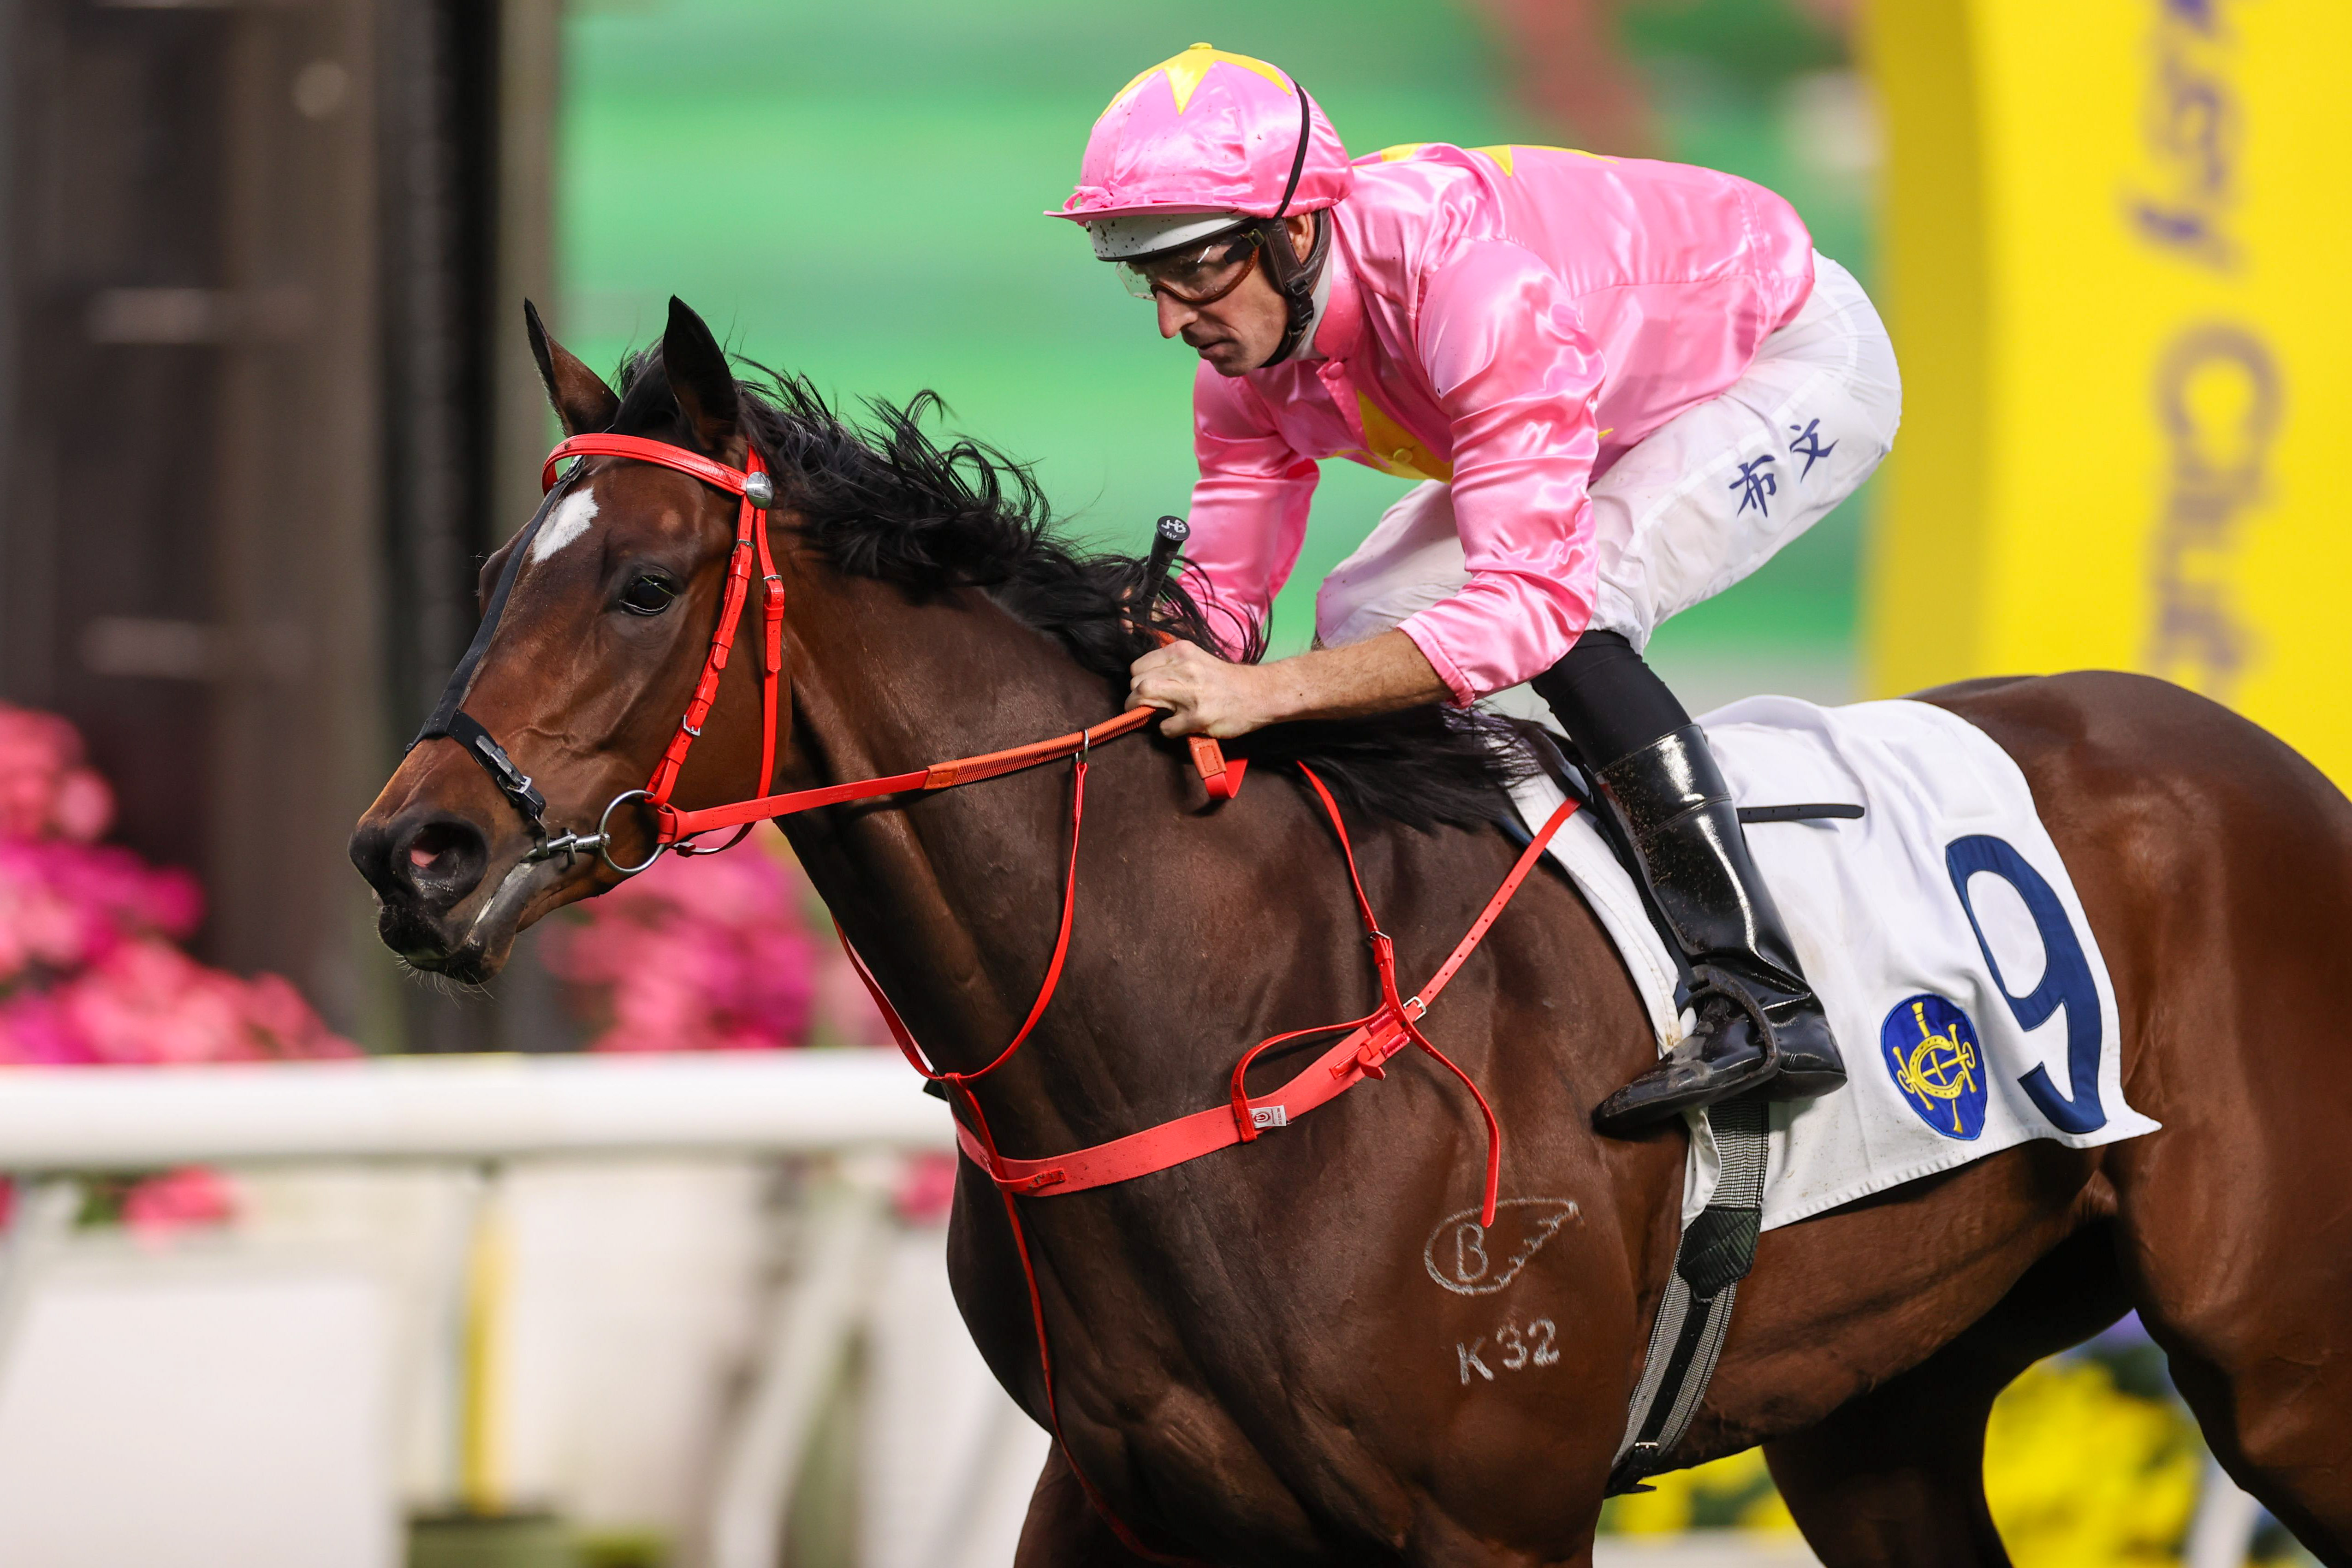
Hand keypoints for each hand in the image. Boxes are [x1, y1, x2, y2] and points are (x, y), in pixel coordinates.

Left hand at [1127, 639, 1275, 737]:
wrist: (1259, 693)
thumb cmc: (1225, 680)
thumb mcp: (1197, 660)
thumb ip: (1172, 667)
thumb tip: (1144, 683)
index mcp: (1181, 651)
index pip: (1139, 666)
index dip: (1138, 680)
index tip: (1145, 689)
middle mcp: (1184, 668)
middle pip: (1137, 683)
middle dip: (1135, 698)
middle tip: (1143, 706)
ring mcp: (1190, 693)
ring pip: (1144, 698)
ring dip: (1142, 712)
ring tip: (1154, 715)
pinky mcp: (1197, 717)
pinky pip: (1165, 726)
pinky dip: (1168, 729)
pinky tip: (1180, 726)